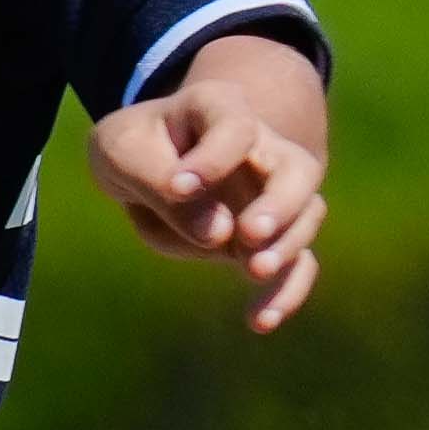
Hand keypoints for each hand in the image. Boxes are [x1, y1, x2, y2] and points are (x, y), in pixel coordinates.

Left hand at [84, 37, 327, 331]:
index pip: (234, 128)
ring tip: (252, 271)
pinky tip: (260, 321)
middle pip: (297, 169)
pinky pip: (296, 262)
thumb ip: (158, 183)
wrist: (146, 159)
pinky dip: (286, 291)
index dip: (213, 158)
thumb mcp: (122, 153)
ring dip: (286, 246)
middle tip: (249, 234)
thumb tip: (219, 235)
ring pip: (306, 214)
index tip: (179, 185)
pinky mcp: (269, 235)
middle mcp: (260, 147)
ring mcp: (271, 191)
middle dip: (280, 204)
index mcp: (218, 108)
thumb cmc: (134, 147)